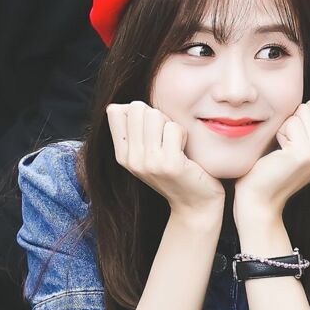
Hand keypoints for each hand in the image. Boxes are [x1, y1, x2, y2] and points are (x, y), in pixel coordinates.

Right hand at [106, 101, 225, 216]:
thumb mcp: (147, 153)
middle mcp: (131, 159)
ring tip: (175, 145)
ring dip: (170, 125)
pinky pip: (174, 128)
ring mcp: (149, 163)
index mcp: (122, 155)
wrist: (195, 204)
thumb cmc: (175, 171)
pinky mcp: (170, 164)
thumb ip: (135, 130)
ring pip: (155, 115)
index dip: (137, 112)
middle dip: (156, 116)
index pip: (114, 111)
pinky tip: (184, 152)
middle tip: (166, 137)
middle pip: (136, 108)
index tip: (150, 131)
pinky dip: (183, 135)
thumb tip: (125, 105)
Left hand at [233, 100, 309, 220]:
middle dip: (292, 121)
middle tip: (284, 148)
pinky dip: (279, 133)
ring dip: (285, 128)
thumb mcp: (297, 145)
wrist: (260, 200)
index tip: (291, 145)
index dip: (298, 120)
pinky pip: (290, 122)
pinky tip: (278, 154)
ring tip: (281, 152)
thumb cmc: (271, 171)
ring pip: (301, 113)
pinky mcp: (304, 154)